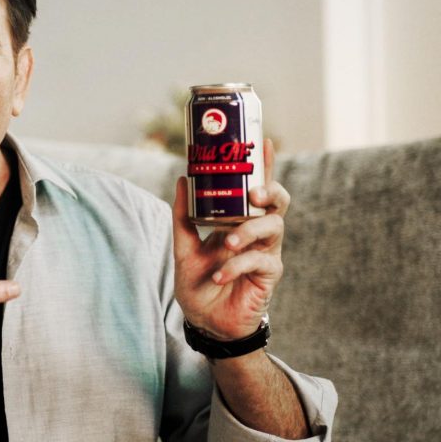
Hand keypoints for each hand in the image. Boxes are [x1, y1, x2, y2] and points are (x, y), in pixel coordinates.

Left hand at [172, 139, 290, 339]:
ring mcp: (266, 253)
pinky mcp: (268, 275)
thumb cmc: (199, 283)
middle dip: (269, 192)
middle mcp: (257, 233)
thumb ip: (183, 216)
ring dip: (249, 231)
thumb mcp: (184, 247)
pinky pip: (260, 261)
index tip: (265, 140)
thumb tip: (183, 180)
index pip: (255, 189)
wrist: (205, 321)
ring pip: (273, 228)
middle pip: (277, 202)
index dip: (263, 165)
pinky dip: (237, 265)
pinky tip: (220, 274)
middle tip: (252, 194)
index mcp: (239, 221)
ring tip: (227, 243)